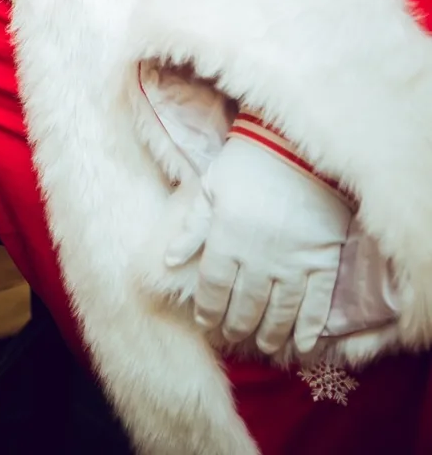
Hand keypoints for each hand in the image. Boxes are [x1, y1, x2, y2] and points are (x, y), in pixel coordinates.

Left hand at [164, 131, 351, 353]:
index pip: (214, 288)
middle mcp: (259, 259)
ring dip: (270, 333)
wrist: (297, 147)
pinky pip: (316, 305)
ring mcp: (294, 263)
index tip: (206, 323)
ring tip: (264, 344)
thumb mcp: (211, 187)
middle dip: (237, 324)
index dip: (209, 310)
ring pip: (280, 312)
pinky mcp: (323, 261)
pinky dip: (309, 328)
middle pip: (246, 305)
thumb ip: (192, 227)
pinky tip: (302, 344)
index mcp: (227, 239)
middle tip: (233, 334)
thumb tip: (169, 260)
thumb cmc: (248, 163)